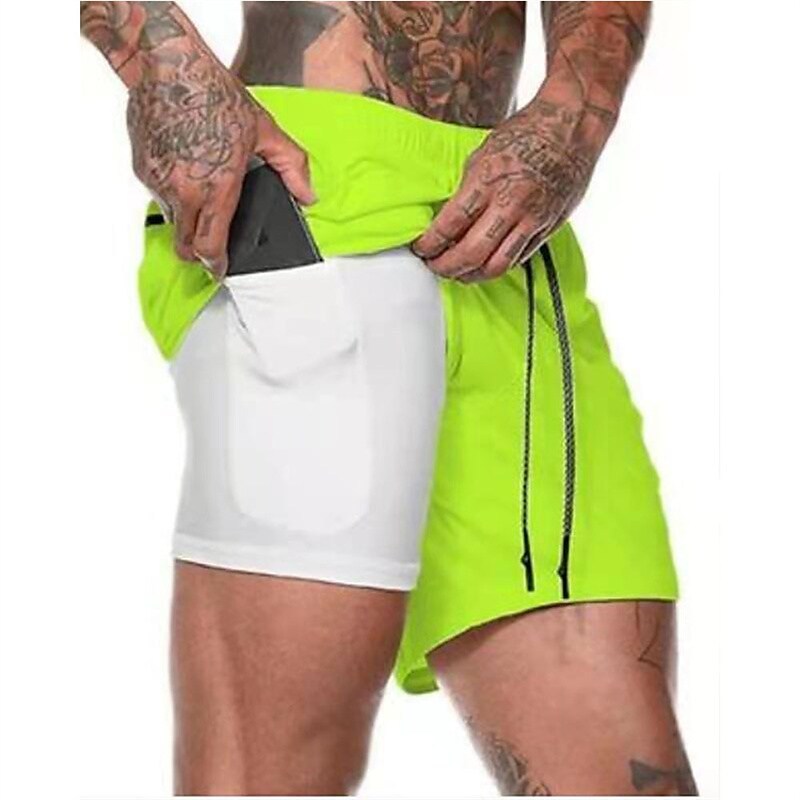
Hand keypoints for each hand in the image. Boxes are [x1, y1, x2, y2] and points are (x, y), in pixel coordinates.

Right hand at [127, 49, 314, 276]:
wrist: (168, 64)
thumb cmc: (214, 93)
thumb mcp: (265, 130)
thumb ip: (292, 166)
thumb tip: (308, 194)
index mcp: (216, 187)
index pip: (210, 245)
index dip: (215, 264)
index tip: (219, 270)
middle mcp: (183, 190)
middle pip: (184, 246)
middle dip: (197, 254)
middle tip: (209, 250)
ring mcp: (158, 180)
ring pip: (170, 219)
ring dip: (185, 218)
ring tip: (201, 196)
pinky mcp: (141, 168)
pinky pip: (157, 194)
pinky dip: (171, 193)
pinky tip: (185, 171)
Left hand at [412, 96, 597, 281]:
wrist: (572, 127)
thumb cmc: (526, 134)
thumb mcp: (483, 154)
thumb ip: (466, 191)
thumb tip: (446, 221)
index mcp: (488, 180)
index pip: (450, 225)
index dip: (429, 243)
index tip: (420, 248)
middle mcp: (510, 203)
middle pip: (471, 253)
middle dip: (446, 266)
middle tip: (433, 266)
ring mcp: (531, 219)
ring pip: (496, 266)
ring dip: (471, 275)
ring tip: (457, 273)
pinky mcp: (547, 228)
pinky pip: (517, 258)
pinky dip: (496, 266)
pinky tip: (484, 264)